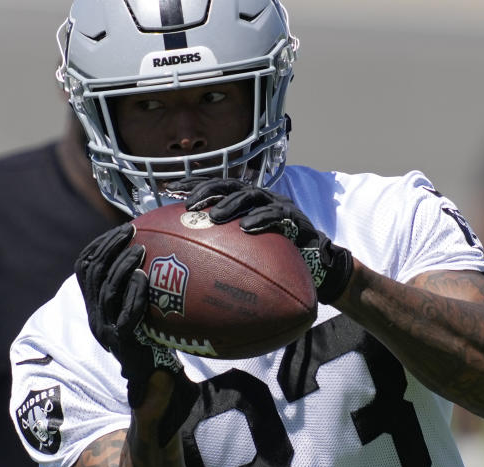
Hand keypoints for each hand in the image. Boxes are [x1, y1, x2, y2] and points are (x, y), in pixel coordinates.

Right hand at [74, 224, 182, 407]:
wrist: (153, 378)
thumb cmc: (151, 338)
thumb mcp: (138, 307)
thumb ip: (134, 285)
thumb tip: (150, 248)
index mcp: (94, 306)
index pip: (84, 268)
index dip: (97, 246)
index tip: (118, 230)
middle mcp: (95, 316)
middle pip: (92, 273)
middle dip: (109, 248)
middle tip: (130, 231)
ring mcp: (106, 330)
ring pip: (106, 290)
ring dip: (122, 266)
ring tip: (140, 249)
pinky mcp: (122, 341)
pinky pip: (126, 313)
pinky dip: (135, 293)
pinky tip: (145, 278)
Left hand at [178, 178, 353, 303]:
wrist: (313, 265)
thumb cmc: (275, 259)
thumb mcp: (244, 252)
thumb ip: (222, 249)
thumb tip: (186, 263)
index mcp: (245, 202)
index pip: (216, 187)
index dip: (193, 185)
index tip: (170, 190)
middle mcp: (260, 198)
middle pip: (230, 185)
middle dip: (208, 191)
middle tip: (189, 206)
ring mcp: (277, 204)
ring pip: (251, 194)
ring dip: (231, 203)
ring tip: (214, 217)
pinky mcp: (294, 217)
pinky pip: (276, 214)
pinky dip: (260, 219)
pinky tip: (246, 228)